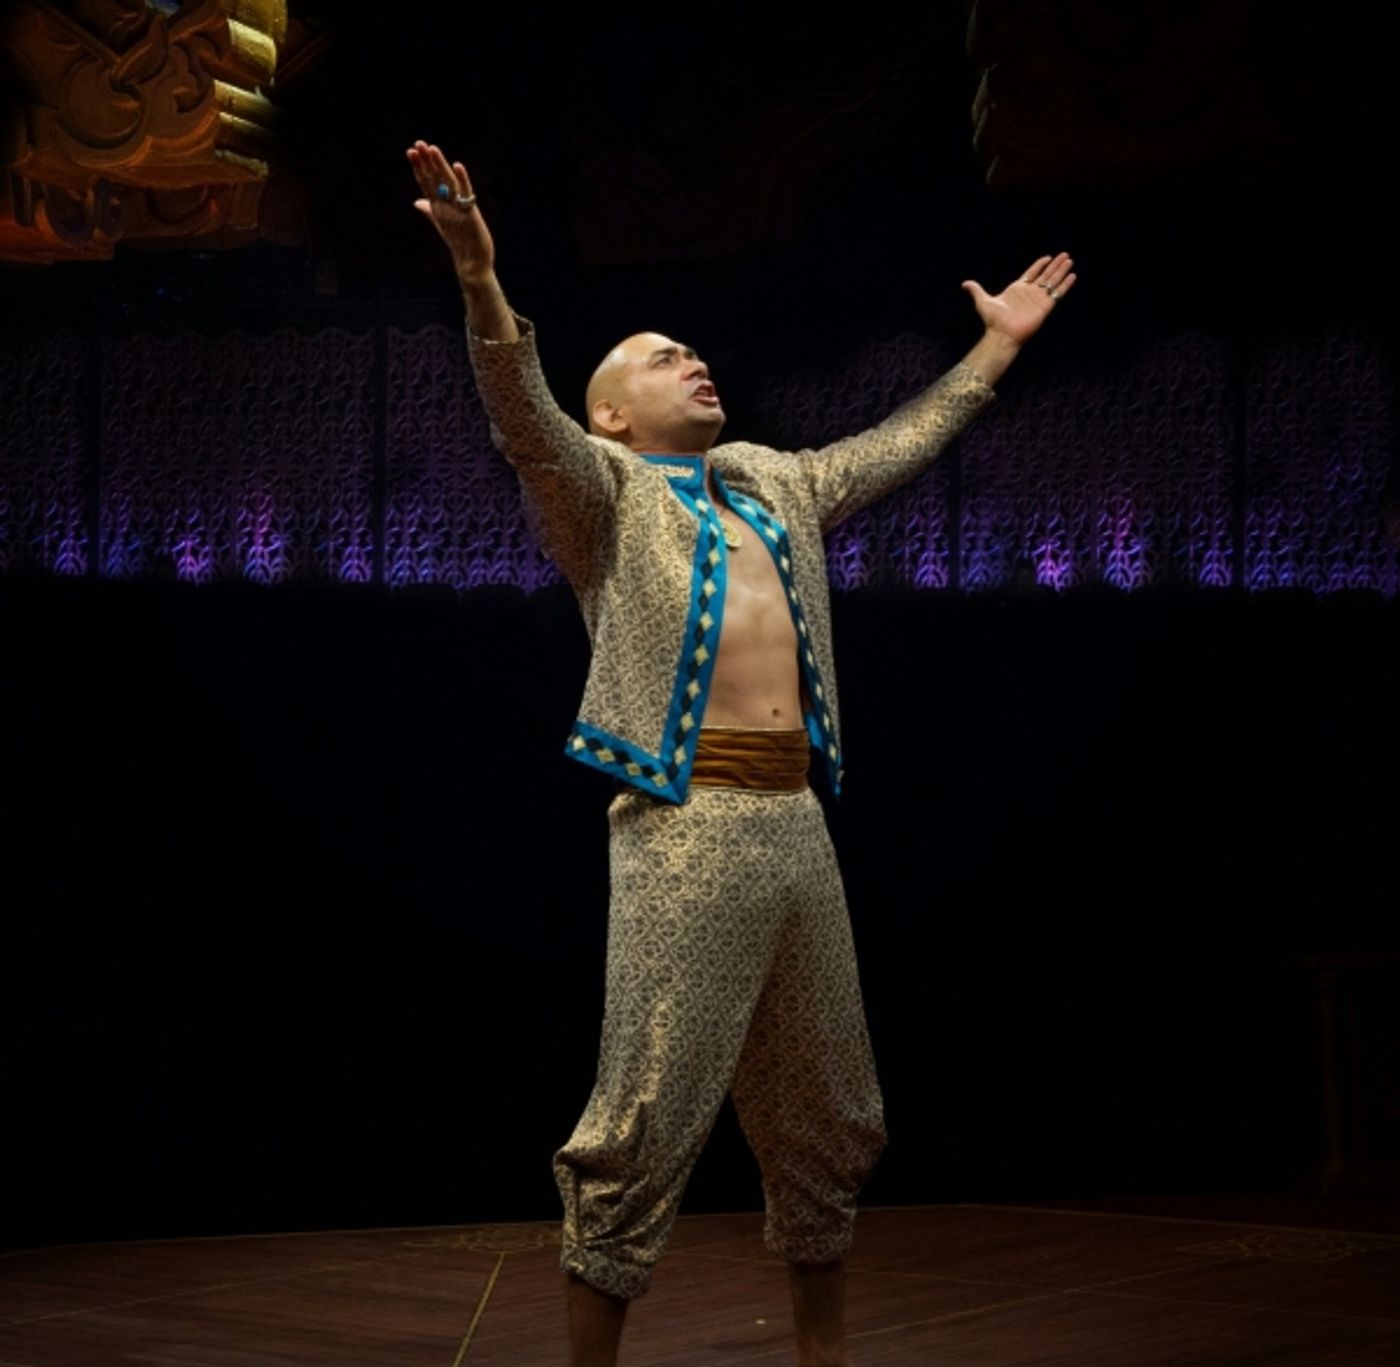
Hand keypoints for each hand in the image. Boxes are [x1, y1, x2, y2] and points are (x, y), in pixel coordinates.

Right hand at [406, 140, 494, 282]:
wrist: (471, 265)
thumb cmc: (459, 244)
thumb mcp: (442, 224)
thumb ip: (429, 211)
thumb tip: (417, 201)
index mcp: (437, 208)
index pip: (425, 183)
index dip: (419, 167)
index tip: (411, 151)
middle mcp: (444, 207)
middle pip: (433, 181)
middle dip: (425, 162)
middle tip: (417, 144)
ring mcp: (455, 210)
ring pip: (446, 184)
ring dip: (439, 166)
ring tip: (432, 149)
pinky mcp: (470, 214)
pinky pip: (466, 195)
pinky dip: (462, 180)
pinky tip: (458, 165)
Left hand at [961, 252, 1075, 346]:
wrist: (1002, 334)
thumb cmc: (993, 320)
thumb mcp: (982, 301)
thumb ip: (976, 290)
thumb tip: (964, 284)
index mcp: (1017, 289)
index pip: (1032, 273)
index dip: (1039, 265)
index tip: (1048, 257)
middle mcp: (1030, 293)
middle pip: (1045, 275)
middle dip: (1055, 265)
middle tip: (1065, 255)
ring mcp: (1038, 299)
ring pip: (1053, 281)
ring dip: (1061, 271)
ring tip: (1070, 260)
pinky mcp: (1045, 307)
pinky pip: (1058, 293)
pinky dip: (1065, 285)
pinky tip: (1072, 276)